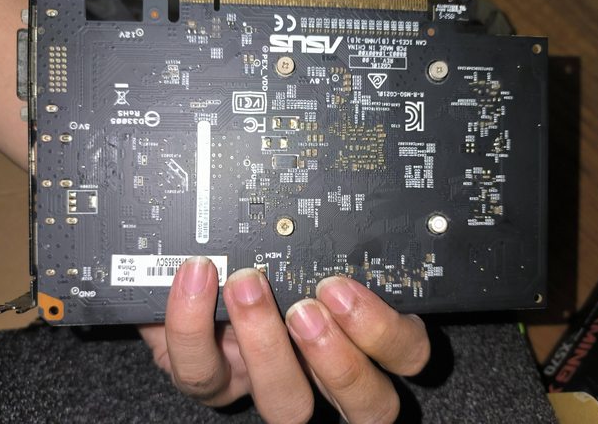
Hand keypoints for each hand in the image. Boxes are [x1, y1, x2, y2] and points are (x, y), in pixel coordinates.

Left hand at [139, 257, 429, 423]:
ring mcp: (271, 381)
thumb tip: (345, 195)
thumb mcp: (307, 244)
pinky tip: (197, 276)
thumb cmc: (274, 252)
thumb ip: (329, 239)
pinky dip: (192, 323)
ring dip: (267, 348)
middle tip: (307, 308)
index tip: (345, 285)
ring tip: (246, 288)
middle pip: (367, 405)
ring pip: (288, 406)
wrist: (206, 272)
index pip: (406, 353)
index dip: (384, 331)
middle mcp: (323, 372)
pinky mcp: (216, 381)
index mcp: (362, 334)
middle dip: (340, 361)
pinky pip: (202, 374)